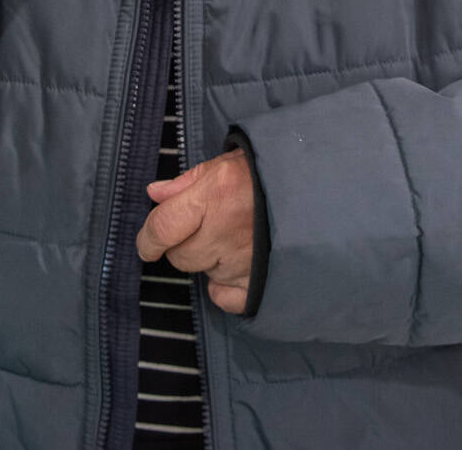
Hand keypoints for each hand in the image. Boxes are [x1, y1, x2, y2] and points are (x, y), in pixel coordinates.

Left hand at [137, 149, 257, 313]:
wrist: (314, 193)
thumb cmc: (265, 176)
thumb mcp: (225, 165)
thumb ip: (186, 182)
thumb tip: (154, 194)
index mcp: (214, 196)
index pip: (163, 228)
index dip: (147, 239)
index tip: (147, 244)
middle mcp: (226, 232)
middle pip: (180, 256)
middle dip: (182, 245)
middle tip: (203, 229)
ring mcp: (243, 262)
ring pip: (203, 273)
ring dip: (209, 260)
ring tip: (231, 239)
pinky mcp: (259, 283)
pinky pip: (224, 297)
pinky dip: (224, 286)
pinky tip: (234, 268)